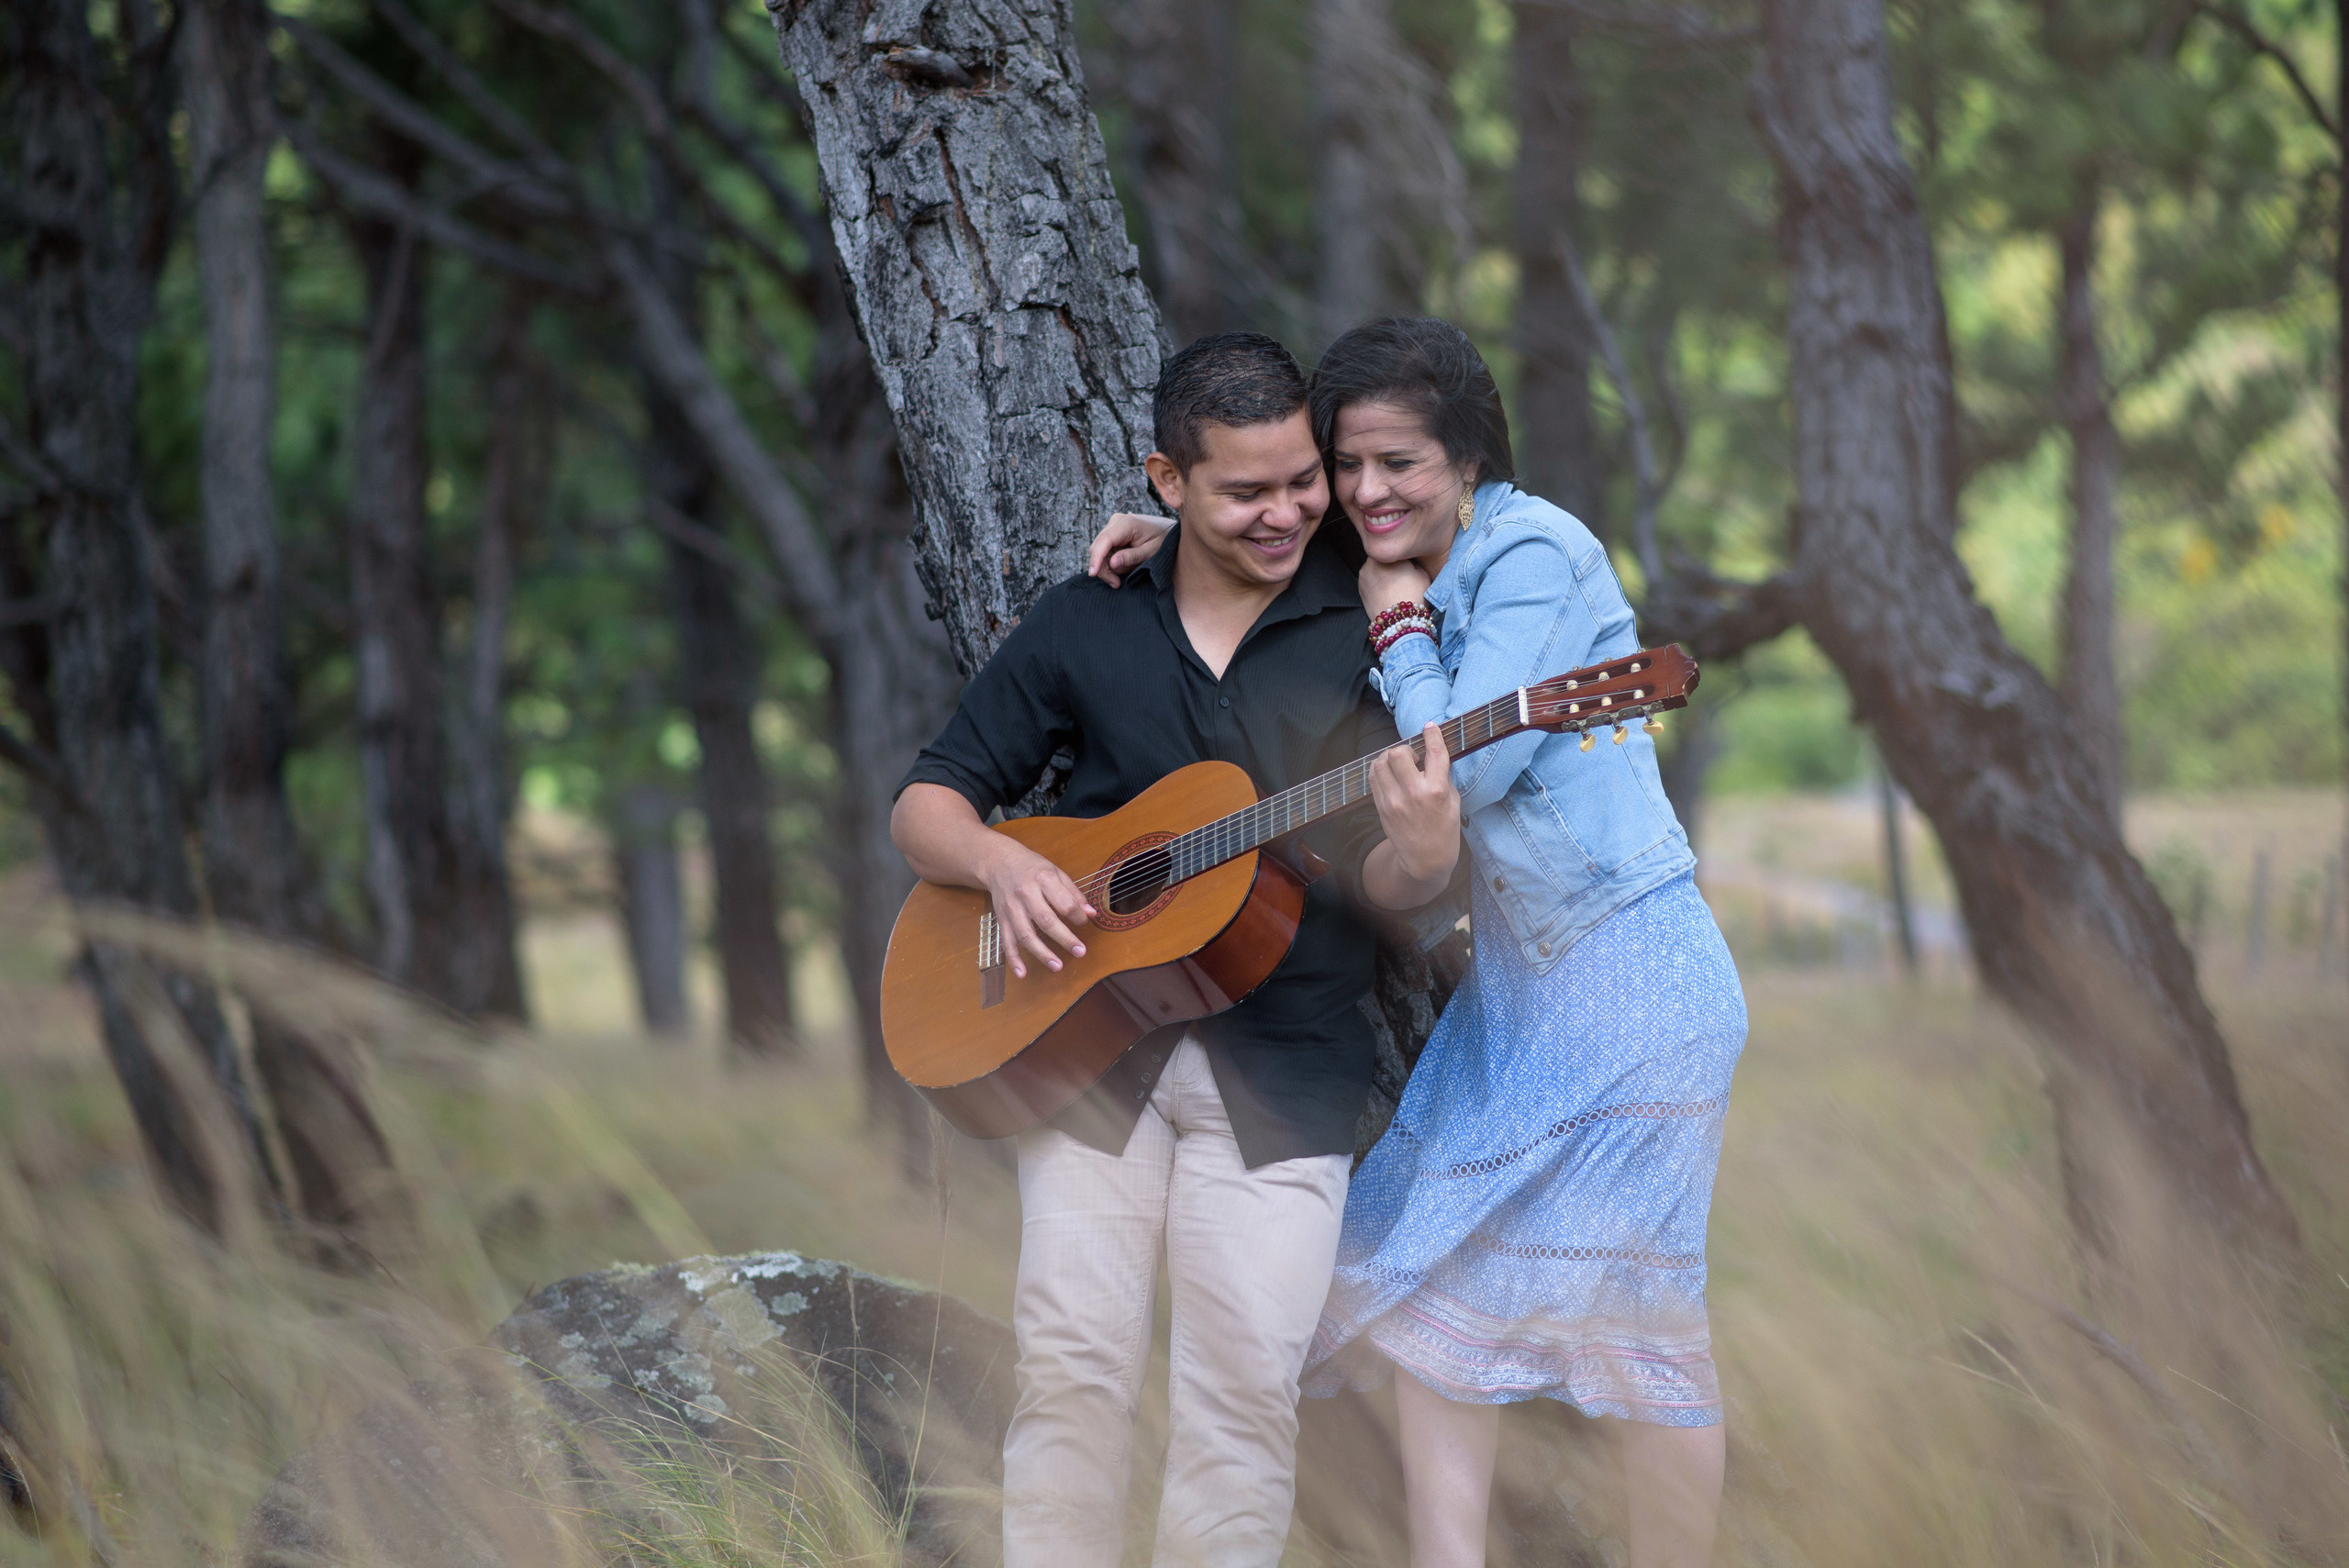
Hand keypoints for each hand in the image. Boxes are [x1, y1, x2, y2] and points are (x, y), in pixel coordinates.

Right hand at [980, 838, 1097, 979]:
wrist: (998, 862)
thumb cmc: (1031, 867)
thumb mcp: (1055, 872)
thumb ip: (1073, 893)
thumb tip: (1091, 914)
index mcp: (1043, 878)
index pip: (1064, 902)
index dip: (1077, 915)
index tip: (1084, 922)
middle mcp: (1025, 894)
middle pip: (1046, 920)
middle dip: (1064, 938)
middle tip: (1080, 952)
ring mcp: (1011, 908)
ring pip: (1026, 934)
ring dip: (1042, 953)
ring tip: (1057, 967)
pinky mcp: (1002, 919)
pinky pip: (1007, 941)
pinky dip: (1013, 959)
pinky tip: (1022, 974)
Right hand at [1087, 512, 1174, 586]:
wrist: (1169, 531)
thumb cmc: (1164, 541)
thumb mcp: (1152, 552)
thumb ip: (1132, 557)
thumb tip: (1112, 563)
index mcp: (1127, 523)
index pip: (1104, 541)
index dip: (1096, 558)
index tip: (1093, 574)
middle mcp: (1116, 521)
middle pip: (1097, 547)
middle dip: (1103, 568)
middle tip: (1116, 583)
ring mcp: (1113, 525)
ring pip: (1098, 550)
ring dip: (1107, 567)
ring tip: (1123, 576)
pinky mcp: (1113, 532)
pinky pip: (1104, 550)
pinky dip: (1110, 562)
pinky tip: (1123, 567)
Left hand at [1359, 557, 1432, 614]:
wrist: (1398, 619)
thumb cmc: (1413, 594)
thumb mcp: (1422, 572)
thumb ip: (1413, 562)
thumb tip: (1408, 563)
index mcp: (1386, 553)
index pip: (1395, 549)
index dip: (1403, 558)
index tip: (1409, 567)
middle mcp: (1371, 561)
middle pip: (1382, 559)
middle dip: (1390, 565)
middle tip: (1402, 577)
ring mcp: (1363, 576)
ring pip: (1375, 570)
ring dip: (1382, 575)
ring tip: (1394, 587)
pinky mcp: (1360, 590)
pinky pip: (1370, 582)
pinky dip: (1376, 586)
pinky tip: (1386, 593)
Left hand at [1365, 722, 1461, 907]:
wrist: (1425, 859)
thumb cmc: (1444, 829)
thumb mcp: (1454, 800)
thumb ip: (1442, 775)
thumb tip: (1431, 752)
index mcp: (1437, 791)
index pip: (1434, 753)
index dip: (1433, 734)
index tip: (1430, 727)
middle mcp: (1413, 794)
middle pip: (1397, 753)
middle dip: (1405, 749)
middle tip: (1413, 758)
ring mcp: (1394, 801)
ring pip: (1380, 762)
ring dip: (1390, 758)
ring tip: (1400, 766)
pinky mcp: (1381, 807)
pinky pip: (1373, 777)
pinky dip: (1380, 769)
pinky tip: (1390, 774)